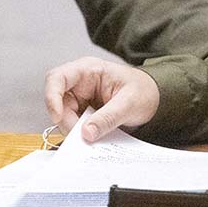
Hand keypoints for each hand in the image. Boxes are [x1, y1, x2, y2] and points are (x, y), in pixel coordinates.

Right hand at [43, 56, 160, 142]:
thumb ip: (108, 117)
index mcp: (89, 69)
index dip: (52, 97)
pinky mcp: (83, 111)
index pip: (57, 78)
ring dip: (74, 129)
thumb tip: (86, 133)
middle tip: (83, 135)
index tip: (58, 117)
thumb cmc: (145, 92)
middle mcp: (80, 82)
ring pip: (63, 116)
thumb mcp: (129, 103)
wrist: (156, 99)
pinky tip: (93, 136)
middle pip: (57, 102)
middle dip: (66, 120)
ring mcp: (80, 97)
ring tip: (94, 136)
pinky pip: (73, 124)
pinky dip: (80, 133)